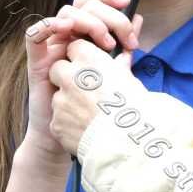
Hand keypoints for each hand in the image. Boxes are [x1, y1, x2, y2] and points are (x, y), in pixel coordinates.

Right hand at [23, 0, 141, 164]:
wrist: (70, 134)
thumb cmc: (91, 104)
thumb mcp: (112, 69)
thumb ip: (123, 45)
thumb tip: (138, 19)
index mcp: (83, 34)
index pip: (91, 2)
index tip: (128, 2)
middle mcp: (66, 36)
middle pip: (81, 5)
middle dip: (107, 15)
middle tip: (125, 36)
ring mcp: (51, 47)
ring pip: (64, 15)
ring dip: (88, 22)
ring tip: (106, 43)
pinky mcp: (37, 62)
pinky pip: (33, 35)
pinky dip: (48, 25)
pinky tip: (66, 28)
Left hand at [48, 35, 147, 155]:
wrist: (129, 144)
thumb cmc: (136, 109)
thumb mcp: (131, 81)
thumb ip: (119, 68)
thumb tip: (121, 61)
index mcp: (88, 60)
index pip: (74, 47)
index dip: (81, 58)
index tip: (90, 68)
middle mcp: (70, 76)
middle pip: (58, 68)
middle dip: (66, 77)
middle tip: (84, 89)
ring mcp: (60, 101)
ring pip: (58, 96)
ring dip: (68, 102)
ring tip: (89, 115)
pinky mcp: (56, 123)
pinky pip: (59, 119)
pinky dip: (69, 123)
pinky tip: (85, 129)